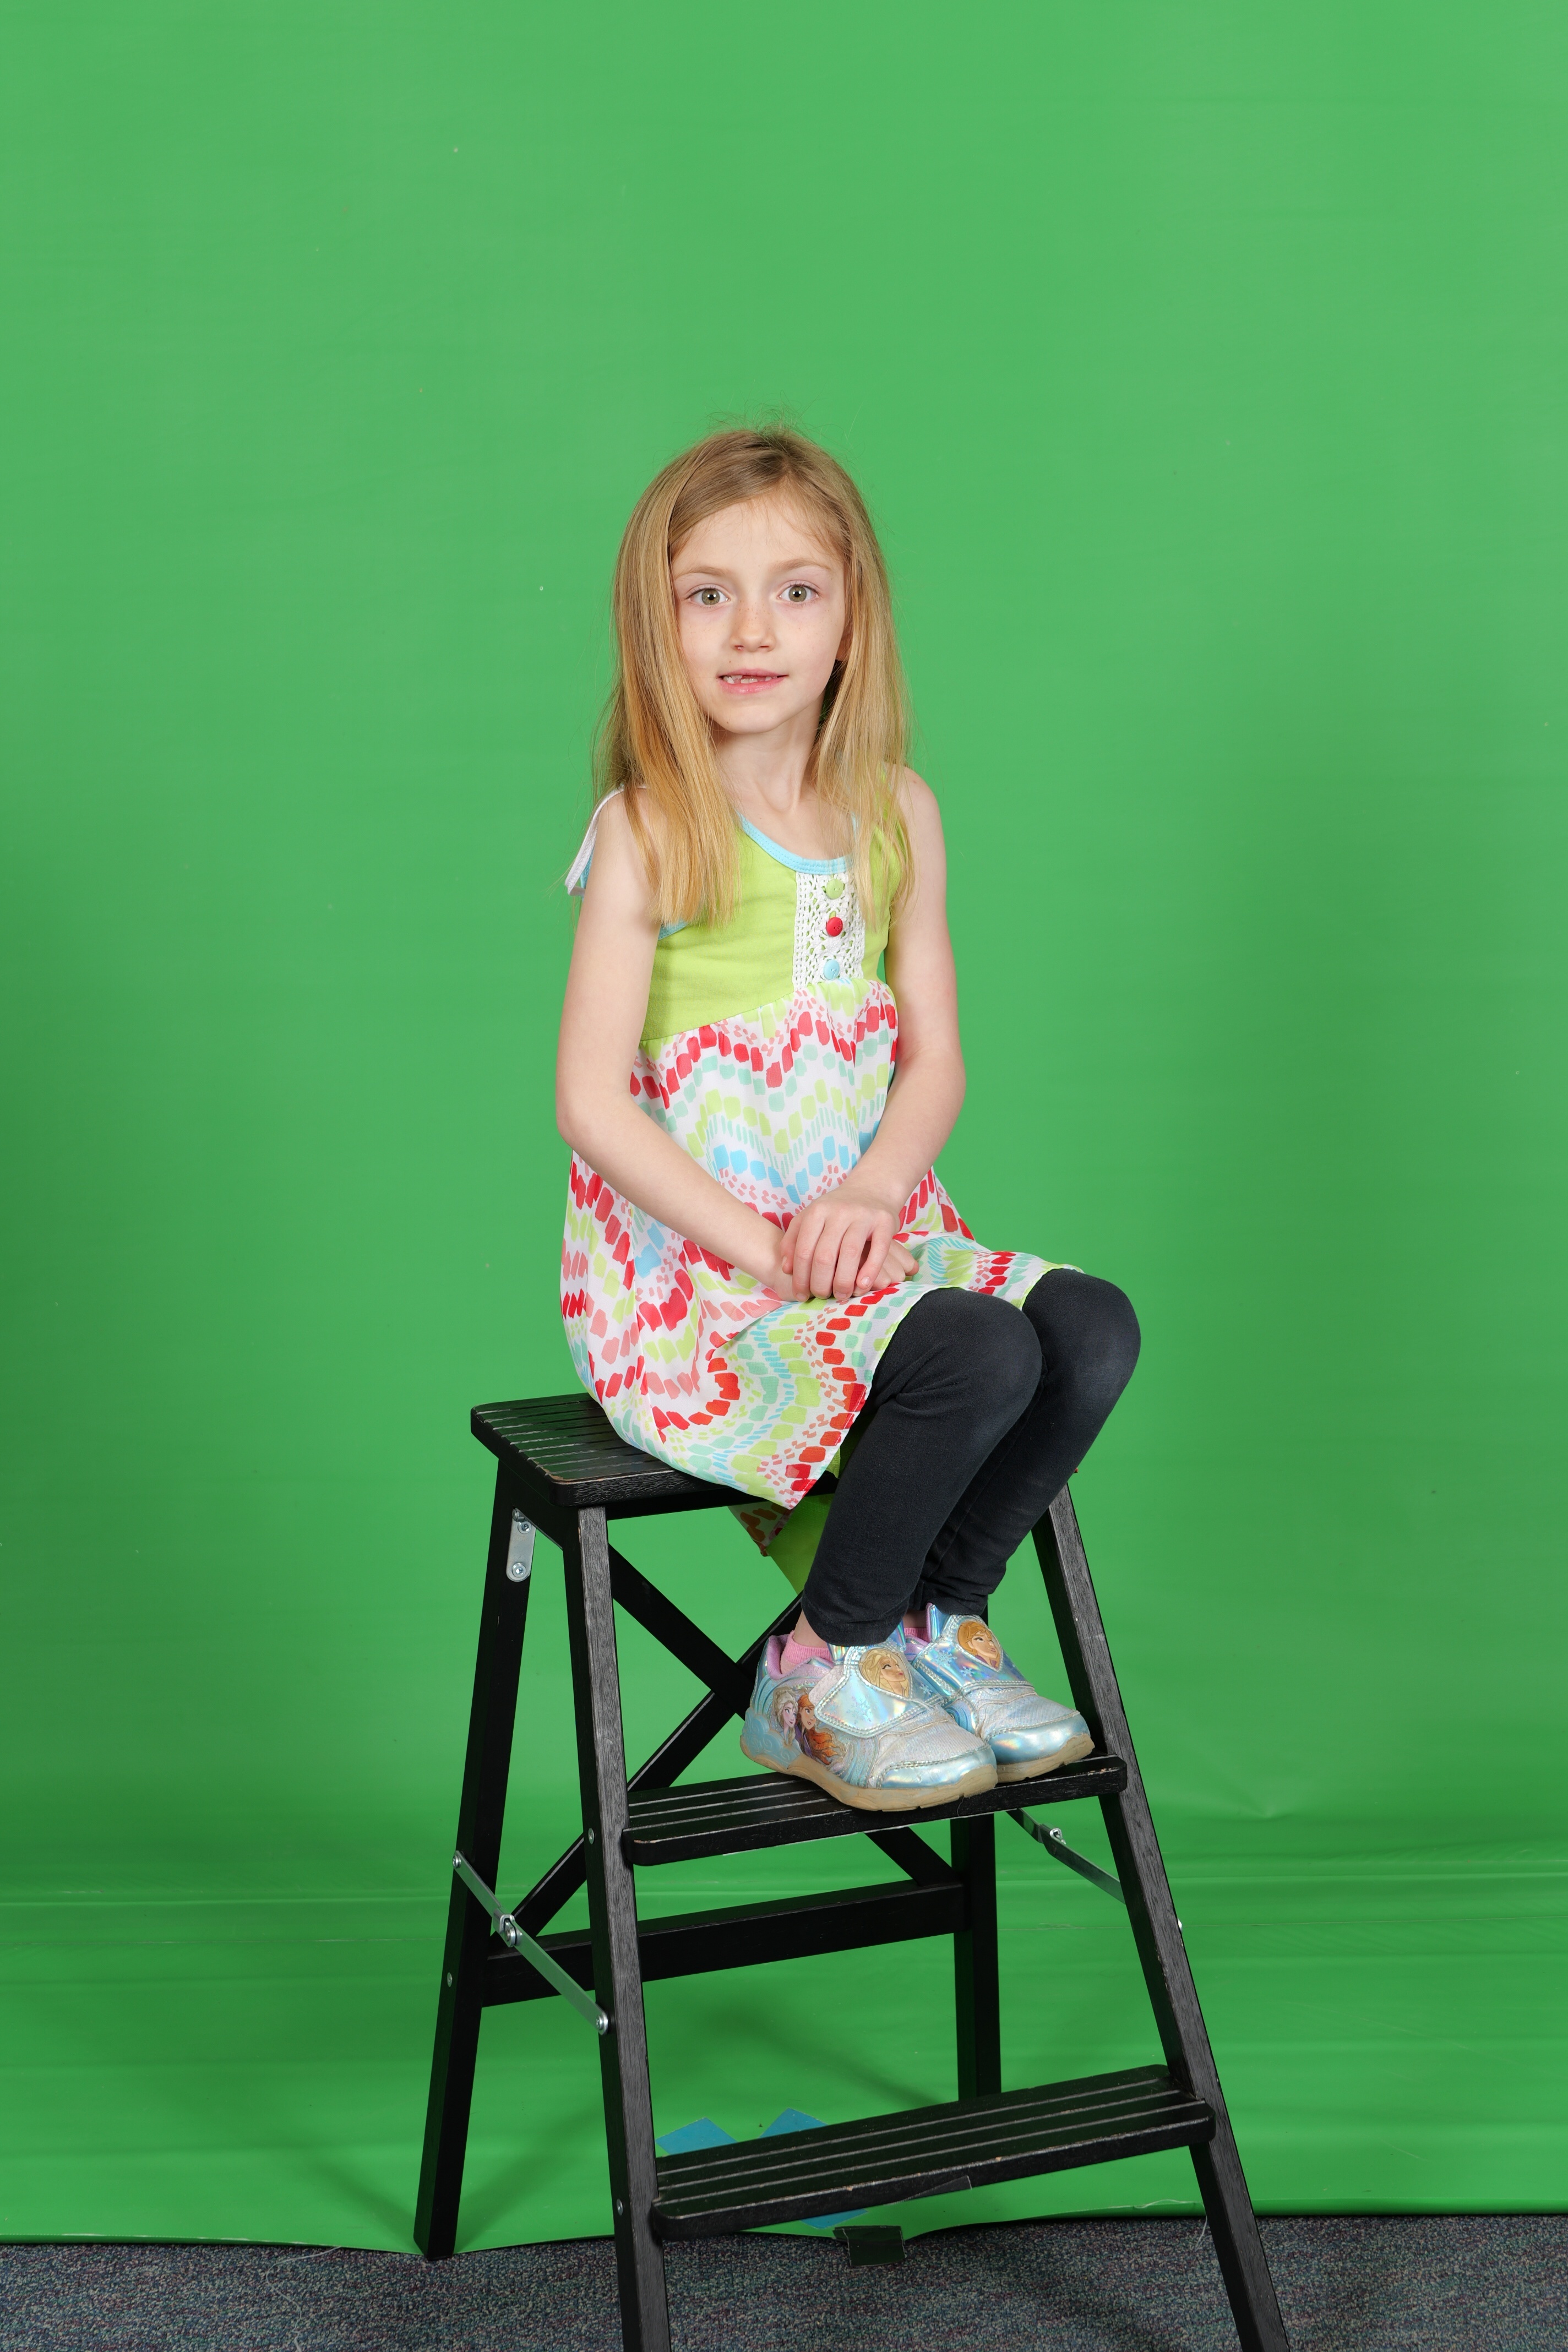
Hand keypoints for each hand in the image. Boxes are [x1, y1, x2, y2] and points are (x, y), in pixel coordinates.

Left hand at [778, 1183, 919, 1301]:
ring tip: (841, 1295)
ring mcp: (863, 1215)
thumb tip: (787, 1269)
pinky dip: (870, 1270)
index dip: (800, 1277)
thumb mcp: (810, 1219)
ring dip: (843, 1281)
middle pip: (824, 1255)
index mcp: (817, 1211)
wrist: (871, 1189)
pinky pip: (878, 1250)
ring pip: (849, 1254)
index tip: (802, 1295)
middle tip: (822, 1297)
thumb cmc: (837, 1212)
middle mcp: (839, 1211)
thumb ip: (793, 1241)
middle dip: (820, 1283)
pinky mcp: (885, 1221)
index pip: (803, 1250)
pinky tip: (862, 1285)